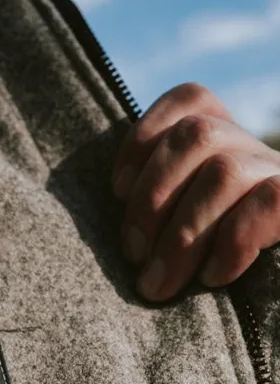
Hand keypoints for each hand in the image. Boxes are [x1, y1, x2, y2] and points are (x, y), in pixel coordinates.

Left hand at [112, 82, 279, 301]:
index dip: (146, 135)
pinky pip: (269, 202)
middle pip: (198, 134)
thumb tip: (124, 209)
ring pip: (225, 171)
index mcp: (230, 145)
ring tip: (160, 283)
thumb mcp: (178, 233)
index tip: (118, 190)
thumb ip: (161, 208)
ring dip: (181, 235)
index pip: (192, 100)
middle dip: (152, 197)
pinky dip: (232, 242)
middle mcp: (260, 153)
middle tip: (134, 255)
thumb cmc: (209, 274)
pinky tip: (213, 277)